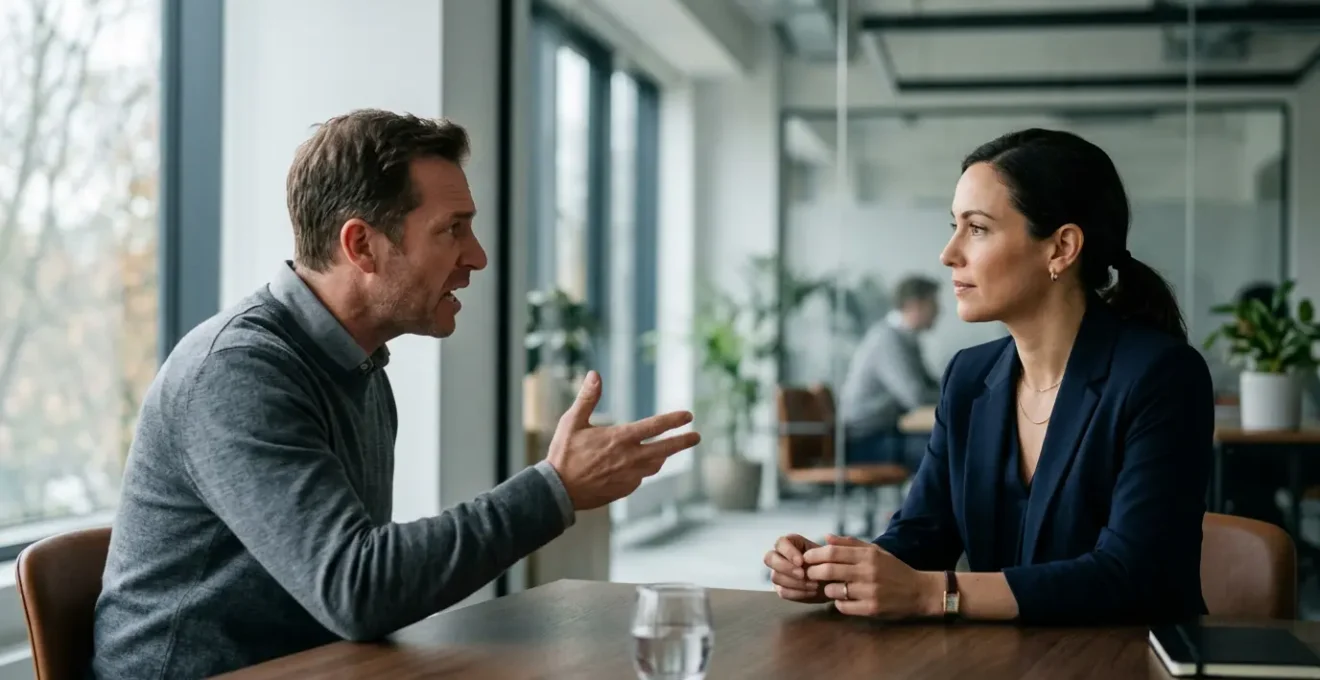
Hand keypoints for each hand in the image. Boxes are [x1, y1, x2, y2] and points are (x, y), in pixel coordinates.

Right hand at [547, 371, 700, 509]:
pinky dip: (643, 470)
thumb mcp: (572, 422)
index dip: (674, 420)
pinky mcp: (623, 489)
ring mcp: (628, 476)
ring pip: (654, 465)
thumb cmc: (563, 454)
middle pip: (665, 449)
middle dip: (682, 442)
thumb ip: (587, 398)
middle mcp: (629, 458)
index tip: (688, 416)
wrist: (558, 491)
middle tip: (696, 437)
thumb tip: (595, 374)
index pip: (655, 427)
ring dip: (663, 456)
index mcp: (620, 438)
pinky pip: (639, 478)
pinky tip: (638, 467)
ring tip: (668, 451)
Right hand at [764, 534, 827, 603]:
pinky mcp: (782, 588)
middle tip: (802, 574)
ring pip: (775, 576)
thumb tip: (827, 537)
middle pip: (769, 558)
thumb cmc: (831, 565)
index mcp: (791, 543)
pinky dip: (798, 593)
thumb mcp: (832, 553)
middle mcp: (781, 556)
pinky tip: (812, 592)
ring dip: (795, 582)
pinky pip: (783, 592)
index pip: (780, 542)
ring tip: (814, 585)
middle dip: (785, 567)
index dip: (788, 552)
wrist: (835, 583)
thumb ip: (830, 545)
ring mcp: (779, 573)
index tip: (801, 561)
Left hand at [803, 535, 941, 618]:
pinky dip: (839, 603)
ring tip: (830, 587)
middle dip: (813, 572)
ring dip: (827, 589)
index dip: (814, 555)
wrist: (920, 592)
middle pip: (828, 570)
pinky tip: (844, 600)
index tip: (806, 558)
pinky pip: (843, 607)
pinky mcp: (872, 608)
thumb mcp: (876, 552)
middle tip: (809, 574)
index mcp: (868, 555)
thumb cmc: (894, 569)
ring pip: (834, 590)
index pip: (832, 552)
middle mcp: (868, 572)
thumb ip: (850, 544)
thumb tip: (826, 537)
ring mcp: (870, 591)